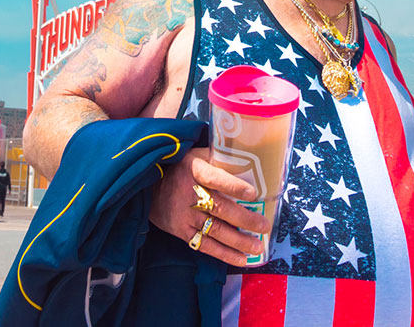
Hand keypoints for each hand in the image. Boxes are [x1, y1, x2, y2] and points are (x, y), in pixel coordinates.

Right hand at [149, 148, 271, 265]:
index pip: (215, 177)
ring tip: (257, 247)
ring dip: (238, 241)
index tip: (252, 193)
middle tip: (264, 226)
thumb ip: (218, 159)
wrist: (149, 184)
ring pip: (215, 230)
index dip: (233, 186)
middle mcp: (188, 192)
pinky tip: (240, 258)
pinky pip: (204, 245)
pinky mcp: (180, 230)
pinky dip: (223, 253)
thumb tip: (251, 164)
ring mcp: (184, 214)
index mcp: (194, 169)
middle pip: (220, 208)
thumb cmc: (181, 167)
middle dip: (245, 219)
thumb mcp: (196, 155)